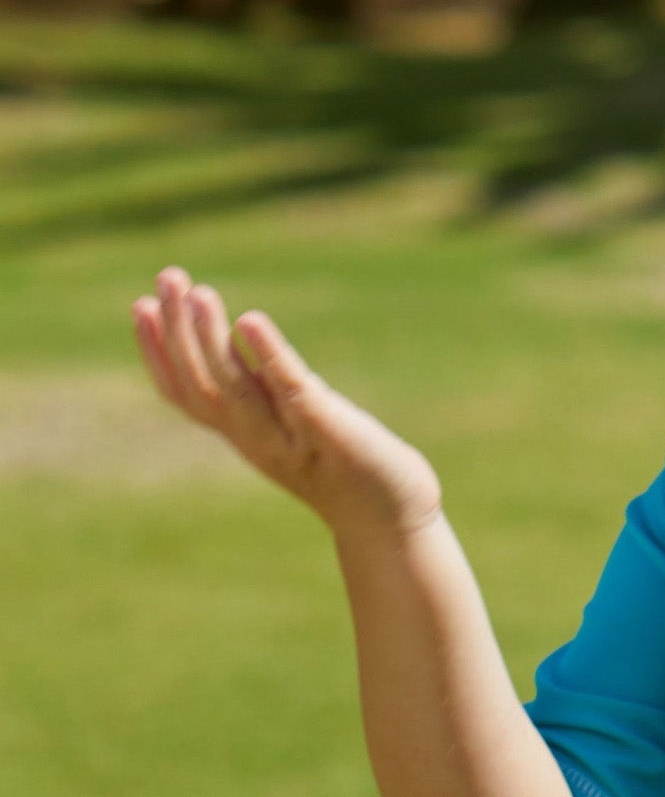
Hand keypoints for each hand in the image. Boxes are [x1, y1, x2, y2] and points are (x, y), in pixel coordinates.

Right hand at [132, 266, 441, 543]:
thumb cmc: (345, 464)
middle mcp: (256, 440)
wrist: (392, 519)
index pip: (185, 395)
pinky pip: (290, 391)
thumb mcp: (293, 421)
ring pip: (234, 389)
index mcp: (244, 434)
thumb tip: (239, 337)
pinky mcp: (326, 431)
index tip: (140, 307)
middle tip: (167, 278)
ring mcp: (289, 438)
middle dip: (177, 332)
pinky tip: (251, 322)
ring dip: (209, 339)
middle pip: (200, 386)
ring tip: (198, 292)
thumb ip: (265, 387)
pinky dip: (268, 356)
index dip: (157, 354)